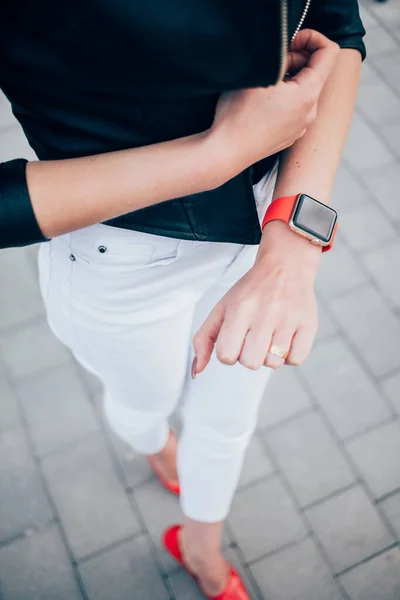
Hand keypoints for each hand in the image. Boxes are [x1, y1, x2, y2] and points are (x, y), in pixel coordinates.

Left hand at [192, 221, 319, 375]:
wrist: (285, 266)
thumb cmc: (251, 291)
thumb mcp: (221, 308)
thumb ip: (204, 339)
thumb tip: (197, 369)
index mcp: (240, 308)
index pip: (226, 355)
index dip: (229, 353)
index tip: (235, 339)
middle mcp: (265, 313)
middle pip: (251, 363)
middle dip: (249, 356)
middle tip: (253, 338)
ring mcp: (289, 320)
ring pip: (273, 364)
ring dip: (269, 355)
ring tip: (270, 335)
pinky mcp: (309, 325)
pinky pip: (295, 360)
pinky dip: (289, 355)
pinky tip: (285, 338)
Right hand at [209, 30, 339, 173]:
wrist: (226, 153)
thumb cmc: (238, 115)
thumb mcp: (258, 72)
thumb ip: (280, 55)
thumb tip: (287, 52)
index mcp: (308, 93)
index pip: (329, 52)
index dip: (311, 38)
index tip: (289, 42)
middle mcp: (310, 112)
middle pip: (315, 73)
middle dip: (296, 61)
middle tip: (270, 65)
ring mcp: (300, 127)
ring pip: (303, 92)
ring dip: (288, 82)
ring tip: (262, 86)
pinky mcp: (289, 136)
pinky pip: (293, 110)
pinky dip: (283, 101)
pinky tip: (261, 106)